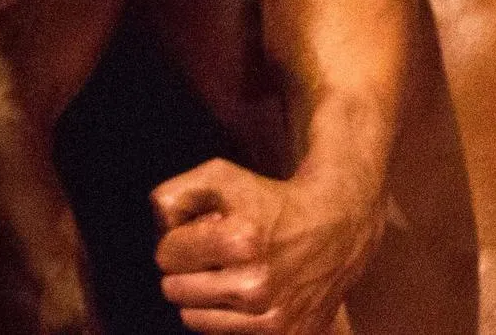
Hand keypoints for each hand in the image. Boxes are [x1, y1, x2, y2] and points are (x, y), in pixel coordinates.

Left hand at [152, 158, 377, 333]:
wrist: (336, 228)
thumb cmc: (269, 200)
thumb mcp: (218, 176)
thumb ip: (172, 196)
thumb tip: (159, 232)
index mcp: (239, 242)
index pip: (166, 255)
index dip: (178, 241)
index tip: (200, 233)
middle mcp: (255, 286)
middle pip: (175, 290)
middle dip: (186, 269)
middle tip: (214, 255)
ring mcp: (271, 319)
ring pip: (193, 319)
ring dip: (202, 296)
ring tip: (230, 273)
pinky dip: (226, 317)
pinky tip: (246, 295)